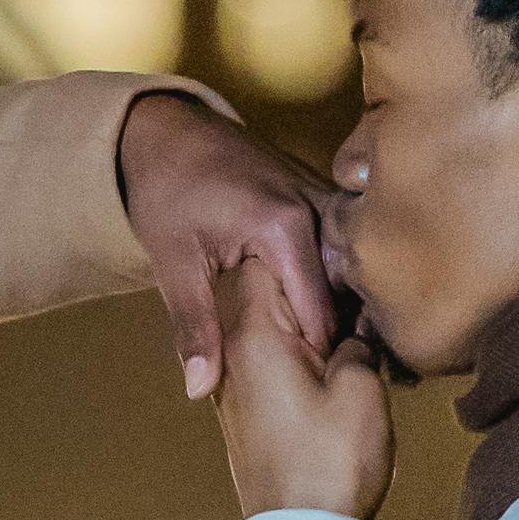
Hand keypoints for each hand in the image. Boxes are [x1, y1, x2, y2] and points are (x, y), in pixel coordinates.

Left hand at [118, 88, 339, 404]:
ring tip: (344, 350)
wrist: (166, 129)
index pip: (323, 312)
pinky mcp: (321, 191)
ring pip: (353, 265)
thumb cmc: (165, 192)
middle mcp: (318, 206)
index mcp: (286, 227)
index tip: (316, 387)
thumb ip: (193, 326)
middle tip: (337, 377)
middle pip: (349, 289)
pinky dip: (341, 275)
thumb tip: (198, 390)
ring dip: (348, 304)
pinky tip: (331, 307)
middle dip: (344, 335)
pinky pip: (344, 242)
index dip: (321, 356)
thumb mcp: (173, 262)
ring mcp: (324, 194)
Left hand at [217, 243, 393, 519]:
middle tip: (353, 290)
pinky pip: (266, 356)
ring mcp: (234, 380)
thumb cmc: (329, 461)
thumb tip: (353, 328)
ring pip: (266, 322)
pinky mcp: (244, 407)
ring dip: (303, 318)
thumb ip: (356, 341)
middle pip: (263, 286)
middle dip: (307, 282)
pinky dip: (295, 349)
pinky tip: (330, 362)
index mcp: (255, 331)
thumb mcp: (360, 389)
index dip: (309, 252)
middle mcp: (233, 349)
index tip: (346, 261)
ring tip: (349, 325)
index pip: (268, 256)